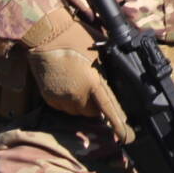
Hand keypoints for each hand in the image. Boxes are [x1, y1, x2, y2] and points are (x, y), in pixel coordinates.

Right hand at [22, 9, 132, 141]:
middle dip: (98, 106)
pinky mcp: (49, 98)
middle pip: (94, 113)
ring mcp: (62, 98)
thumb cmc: (77, 37)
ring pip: (78, 111)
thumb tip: (119, 85)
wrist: (46, 34)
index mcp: (94, 82)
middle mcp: (77, 95)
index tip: (128, 138)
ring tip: (79, 82)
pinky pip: (64, 106)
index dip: (120, 126)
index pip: (110, 109)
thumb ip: (109, 72)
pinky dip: (68, 100)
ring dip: (82, 103)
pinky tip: (67, 83)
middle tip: (95, 89)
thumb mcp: (101, 52)